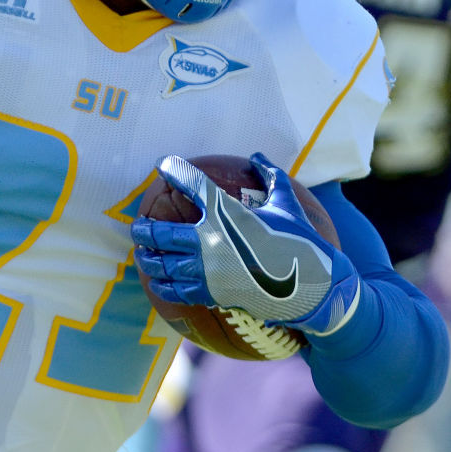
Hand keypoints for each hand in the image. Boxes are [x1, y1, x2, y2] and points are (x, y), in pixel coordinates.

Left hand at [131, 153, 359, 334]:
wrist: (313, 286)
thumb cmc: (301, 241)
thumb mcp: (286, 204)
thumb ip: (270, 176)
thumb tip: (257, 156)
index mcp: (228, 212)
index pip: (192, 184)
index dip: (173, 170)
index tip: (163, 164)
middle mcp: (212, 239)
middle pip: (163, 233)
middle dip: (144, 228)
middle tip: (137, 225)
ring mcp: (210, 270)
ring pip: (164, 264)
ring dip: (148, 258)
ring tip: (142, 254)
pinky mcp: (213, 294)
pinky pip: (177, 291)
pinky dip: (163, 285)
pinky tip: (158, 281)